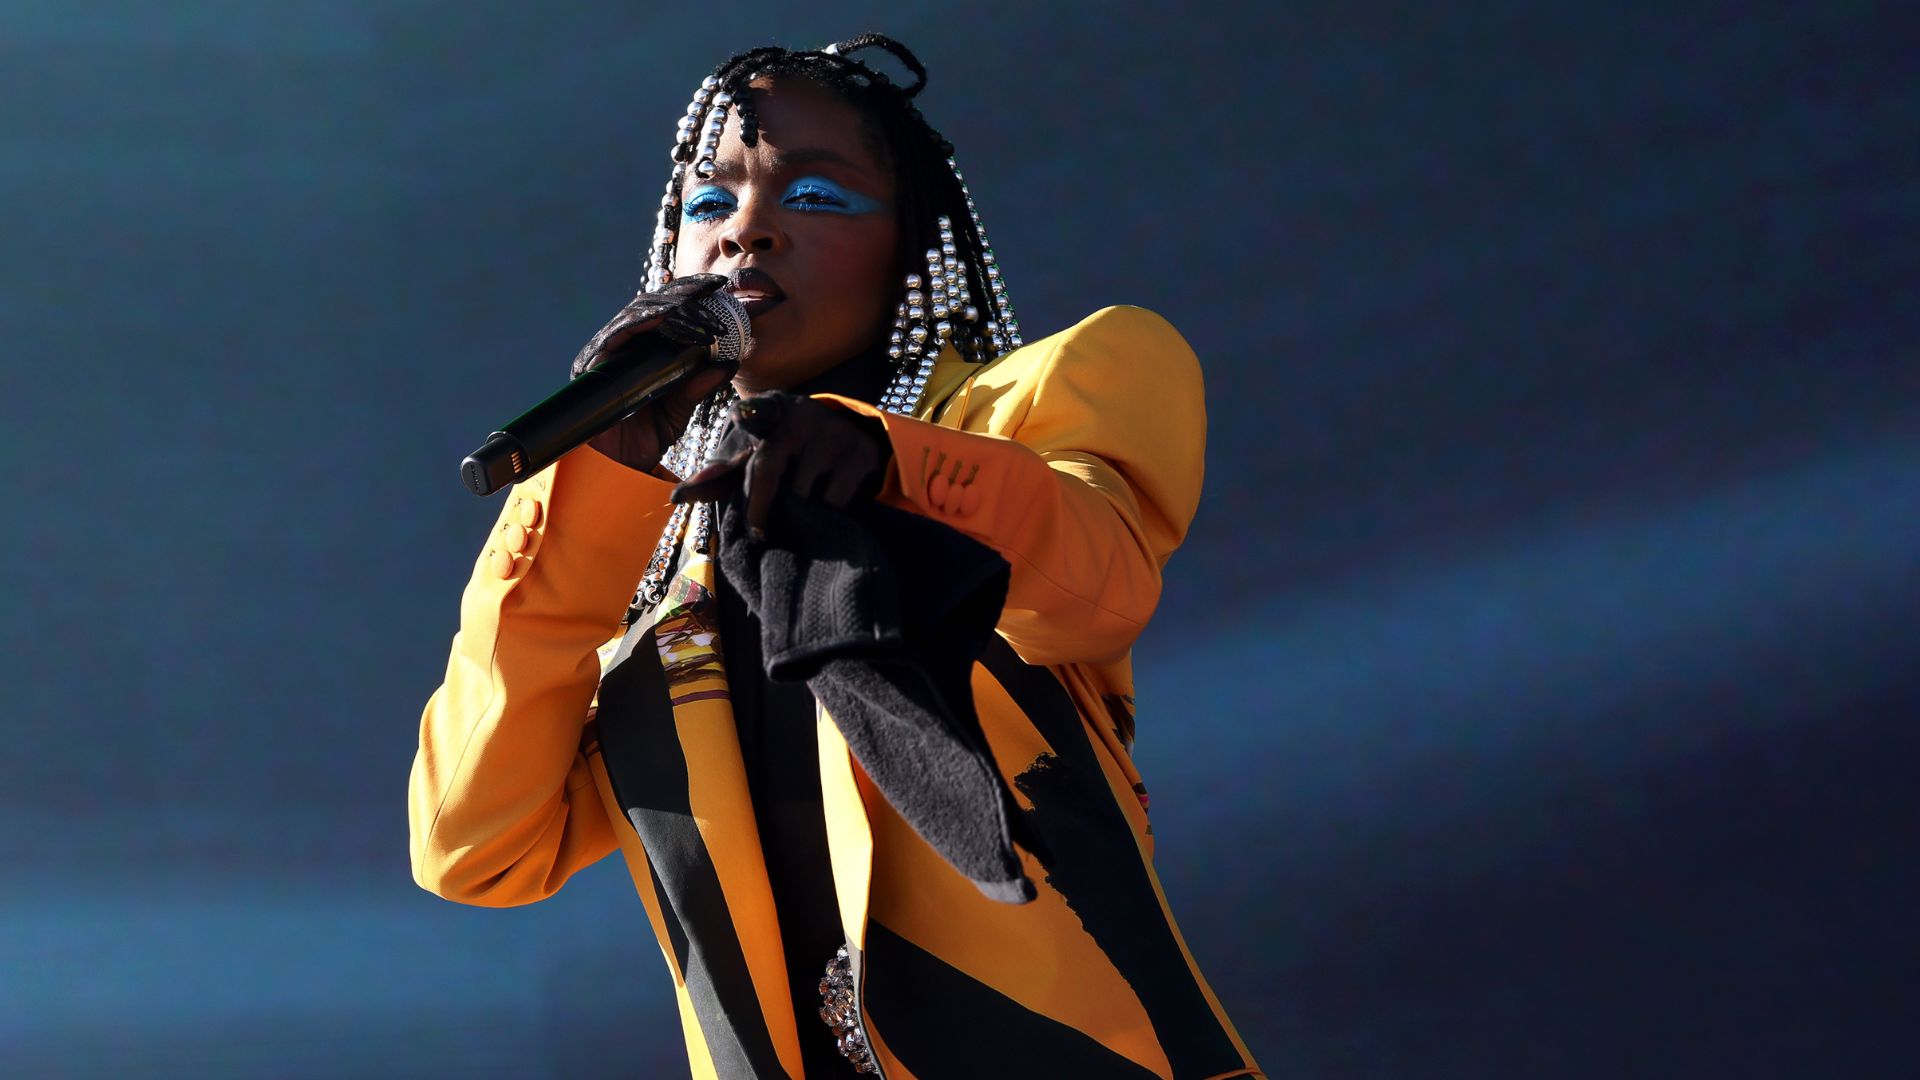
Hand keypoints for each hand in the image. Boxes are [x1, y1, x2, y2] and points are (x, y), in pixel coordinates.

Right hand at [569, 273, 734, 475]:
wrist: (616, 469)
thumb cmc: (644, 437)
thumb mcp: (679, 409)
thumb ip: (698, 386)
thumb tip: (729, 364)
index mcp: (644, 351)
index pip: (667, 310)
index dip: (690, 293)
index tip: (720, 286)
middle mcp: (624, 345)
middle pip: (653, 304)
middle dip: (686, 293)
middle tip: (715, 290)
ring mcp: (607, 351)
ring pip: (638, 312)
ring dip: (672, 306)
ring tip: (702, 307)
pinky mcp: (595, 362)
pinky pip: (619, 333)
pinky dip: (643, 320)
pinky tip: (666, 314)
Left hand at [669, 393, 892, 537]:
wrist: (852, 445)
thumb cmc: (791, 455)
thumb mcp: (755, 458)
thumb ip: (718, 476)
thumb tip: (676, 497)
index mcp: (769, 408)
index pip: (748, 419)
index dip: (740, 431)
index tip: (732, 433)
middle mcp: (801, 412)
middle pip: (768, 467)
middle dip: (761, 506)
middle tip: (761, 531)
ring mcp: (833, 430)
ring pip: (802, 489)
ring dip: (798, 511)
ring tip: (799, 515)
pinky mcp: (861, 452)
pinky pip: (834, 498)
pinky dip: (827, 514)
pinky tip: (826, 513)